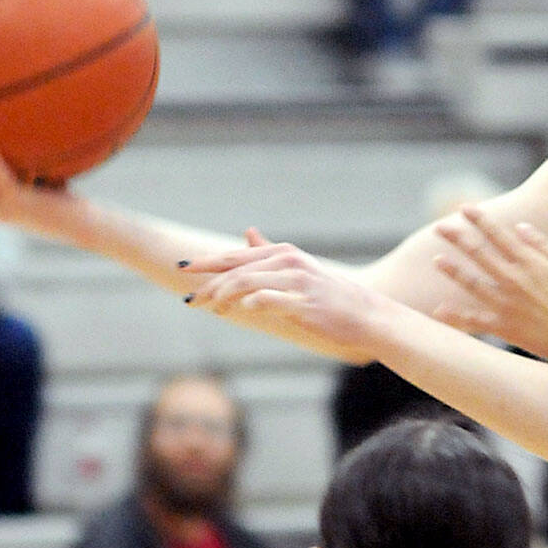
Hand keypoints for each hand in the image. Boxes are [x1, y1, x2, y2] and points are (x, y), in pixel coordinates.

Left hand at [179, 230, 381, 362]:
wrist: (365, 315)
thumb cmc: (328, 296)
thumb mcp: (297, 268)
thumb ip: (268, 252)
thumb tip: (247, 233)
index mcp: (282, 253)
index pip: (235, 256)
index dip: (207, 262)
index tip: (182, 268)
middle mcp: (287, 261)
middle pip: (236, 269)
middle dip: (208, 283)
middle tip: (189, 299)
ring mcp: (296, 282)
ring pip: (247, 283)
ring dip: (223, 297)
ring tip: (211, 310)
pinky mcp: (303, 303)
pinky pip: (269, 300)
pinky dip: (250, 303)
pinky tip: (239, 310)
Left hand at [432, 205, 547, 360]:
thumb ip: (543, 244)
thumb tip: (520, 227)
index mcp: (529, 262)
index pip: (499, 235)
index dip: (480, 220)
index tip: (465, 208)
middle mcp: (513, 279)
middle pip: (479, 254)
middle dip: (458, 238)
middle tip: (440, 226)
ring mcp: (505, 304)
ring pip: (472, 283)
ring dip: (453, 270)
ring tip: (436, 259)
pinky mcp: (504, 326)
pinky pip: (475, 321)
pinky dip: (456, 317)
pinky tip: (439, 311)